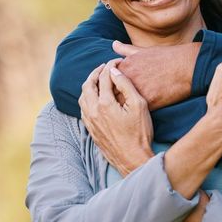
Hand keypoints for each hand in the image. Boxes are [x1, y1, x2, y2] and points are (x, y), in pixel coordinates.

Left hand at [79, 60, 153, 175]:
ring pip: (82, 97)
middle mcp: (93, 111)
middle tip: (104, 67)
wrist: (133, 160)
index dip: (110, 66)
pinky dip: (87, 98)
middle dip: (95, 73)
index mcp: (105, 103)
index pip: (104, 77)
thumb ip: (125, 85)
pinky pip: (83, 109)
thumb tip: (114, 71)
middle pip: (87, 85)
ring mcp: (90, 122)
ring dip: (89, 85)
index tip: (117, 61)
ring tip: (98, 80)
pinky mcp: (91, 130)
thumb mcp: (139, 105)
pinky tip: (95, 99)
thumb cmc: (140, 133)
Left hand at [114, 40, 199, 108]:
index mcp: (125, 65)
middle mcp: (128, 77)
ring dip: (118, 111)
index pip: (106, 80)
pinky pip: (134, 112)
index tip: (109, 94)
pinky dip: (131, 116)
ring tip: (120, 114)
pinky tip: (131, 118)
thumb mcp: (143, 51)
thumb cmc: (166, 58)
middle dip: (109, 101)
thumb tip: (114, 44)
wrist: (187, 67)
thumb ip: (126, 50)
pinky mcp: (149, 101)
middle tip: (111, 108)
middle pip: (110, 93)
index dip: (106, 88)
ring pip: (120, 105)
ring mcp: (138, 90)